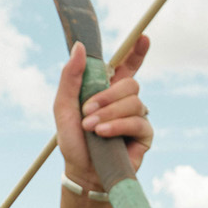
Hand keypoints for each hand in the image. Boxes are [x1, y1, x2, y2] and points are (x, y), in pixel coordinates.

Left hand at [54, 35, 153, 188]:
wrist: (82, 171)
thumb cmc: (72, 140)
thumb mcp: (63, 105)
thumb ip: (71, 76)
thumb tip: (81, 47)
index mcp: (108, 90)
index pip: (127, 66)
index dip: (137, 51)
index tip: (144, 36)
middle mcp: (125, 101)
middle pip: (131, 83)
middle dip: (108, 95)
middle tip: (87, 111)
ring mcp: (137, 117)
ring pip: (134, 102)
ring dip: (108, 114)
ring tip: (92, 129)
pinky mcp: (144, 135)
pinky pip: (138, 121)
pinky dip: (118, 125)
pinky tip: (104, 134)